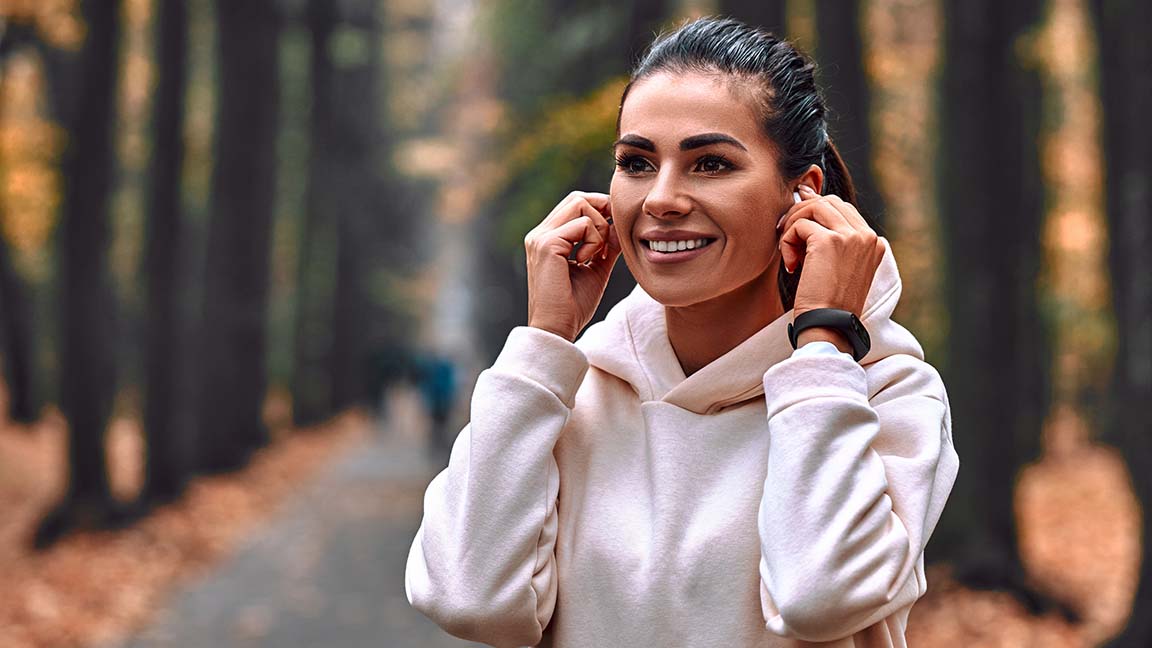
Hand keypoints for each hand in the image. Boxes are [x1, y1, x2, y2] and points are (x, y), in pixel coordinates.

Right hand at [524, 191, 621, 340]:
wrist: (557, 328)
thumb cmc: (573, 305)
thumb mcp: (595, 269)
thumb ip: (605, 246)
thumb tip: (618, 227)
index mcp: (547, 238)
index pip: (575, 204)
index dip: (599, 210)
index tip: (613, 232)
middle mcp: (539, 233)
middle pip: (578, 198)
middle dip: (602, 211)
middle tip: (610, 239)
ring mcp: (541, 237)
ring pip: (581, 204)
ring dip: (598, 228)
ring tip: (594, 255)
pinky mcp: (547, 244)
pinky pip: (583, 224)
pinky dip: (593, 240)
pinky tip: (587, 260)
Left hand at [776, 184, 883, 319]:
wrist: (829, 326)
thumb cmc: (828, 302)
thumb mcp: (837, 266)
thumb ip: (831, 236)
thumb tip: (806, 194)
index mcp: (874, 243)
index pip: (842, 208)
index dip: (814, 211)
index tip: (796, 224)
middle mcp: (867, 236)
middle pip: (828, 202)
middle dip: (802, 214)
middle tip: (786, 236)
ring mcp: (851, 236)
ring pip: (814, 207)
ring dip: (793, 226)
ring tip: (789, 252)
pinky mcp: (830, 241)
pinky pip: (800, 225)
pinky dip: (787, 242)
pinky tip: (791, 265)